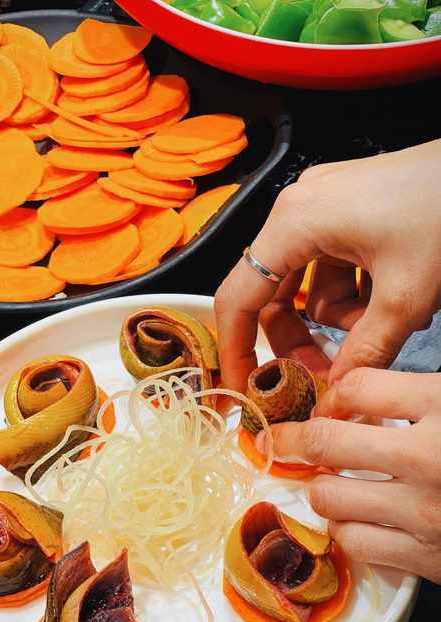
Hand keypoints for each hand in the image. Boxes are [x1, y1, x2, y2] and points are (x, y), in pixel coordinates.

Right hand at [215, 139, 440, 391]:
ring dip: (337, 318)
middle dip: (297, 339)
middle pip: (270, 293)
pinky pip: (331, 265)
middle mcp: (297, 210)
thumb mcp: (406, 298)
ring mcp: (322, 205)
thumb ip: (364, 354)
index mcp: (295, 223)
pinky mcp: (346, 208)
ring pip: (306, 284)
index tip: (241, 389)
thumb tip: (336, 397)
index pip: (238, 298)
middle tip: (323, 375)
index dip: (234, 350)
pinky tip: (390, 298)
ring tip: (380, 327)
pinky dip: (354, 292)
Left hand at [255, 368, 440, 582]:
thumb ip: (414, 398)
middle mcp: (428, 456)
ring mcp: (424, 511)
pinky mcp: (426, 557)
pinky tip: (360, 520)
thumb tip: (357, 401)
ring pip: (328, 497)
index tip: (326, 406)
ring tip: (336, 485)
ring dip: (322, 490)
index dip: (331, 396)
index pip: (356, 388)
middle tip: (278, 441)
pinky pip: (354, 542)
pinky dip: (346, 530)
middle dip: (291, 441)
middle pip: (325, 442)